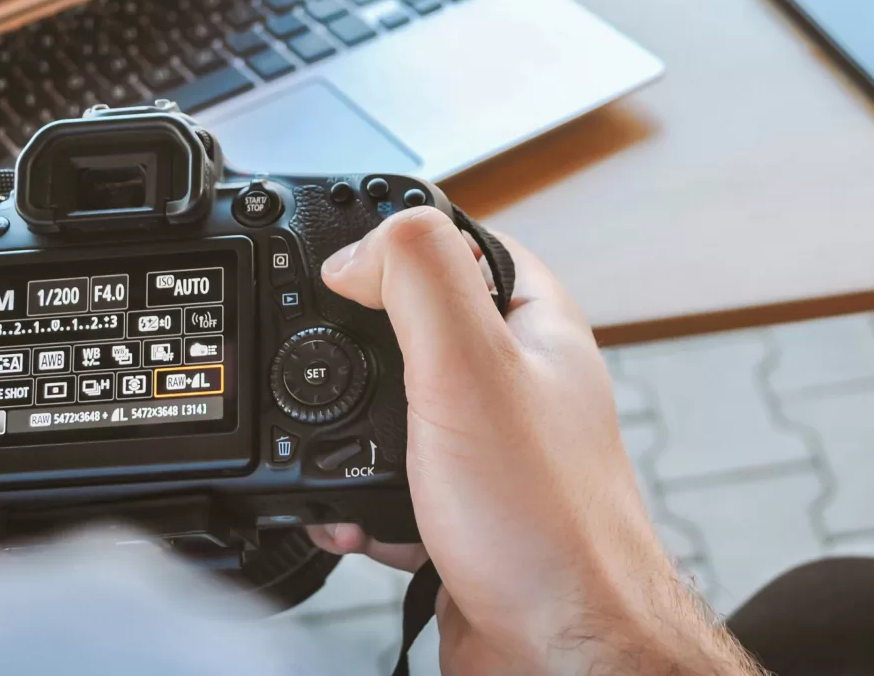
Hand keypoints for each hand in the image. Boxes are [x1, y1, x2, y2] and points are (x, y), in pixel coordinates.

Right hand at [309, 208, 758, 675]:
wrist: (558, 650)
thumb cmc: (543, 519)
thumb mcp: (467, 367)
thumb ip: (415, 280)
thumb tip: (351, 253)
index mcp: (529, 322)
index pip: (455, 240)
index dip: (391, 239)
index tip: (337, 264)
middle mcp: (513, 377)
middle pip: (407, 324)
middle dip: (348, 348)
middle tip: (315, 362)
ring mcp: (485, 443)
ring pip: (387, 409)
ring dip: (341, 435)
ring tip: (327, 455)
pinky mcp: (456, 504)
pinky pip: (385, 480)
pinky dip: (354, 497)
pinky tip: (350, 518)